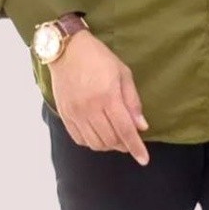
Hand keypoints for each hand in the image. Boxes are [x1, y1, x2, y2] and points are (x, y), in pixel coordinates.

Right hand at [48, 30, 150, 166]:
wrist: (67, 50)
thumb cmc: (99, 57)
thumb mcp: (123, 72)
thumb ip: (132, 101)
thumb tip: (141, 126)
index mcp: (108, 96)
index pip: (125, 130)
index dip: (136, 147)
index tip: (144, 160)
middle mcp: (90, 108)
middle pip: (110, 140)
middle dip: (123, 145)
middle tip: (129, 139)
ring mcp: (75, 113)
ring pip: (95, 144)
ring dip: (108, 145)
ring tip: (115, 137)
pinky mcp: (64, 115)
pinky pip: (79, 139)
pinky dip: (91, 142)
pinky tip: (98, 134)